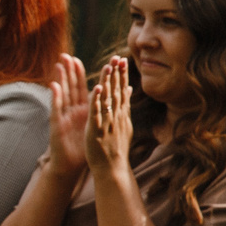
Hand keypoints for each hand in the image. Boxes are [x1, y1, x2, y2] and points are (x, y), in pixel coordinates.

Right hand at [46, 54, 92, 179]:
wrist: (70, 165)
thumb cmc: (83, 148)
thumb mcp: (93, 127)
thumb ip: (98, 113)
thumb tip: (108, 102)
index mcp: (82, 110)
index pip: (82, 88)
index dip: (81, 74)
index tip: (79, 59)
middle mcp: (72, 111)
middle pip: (71, 87)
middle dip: (69, 71)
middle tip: (67, 55)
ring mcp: (63, 116)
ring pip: (62, 94)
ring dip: (61, 79)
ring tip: (60, 64)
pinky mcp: (56, 124)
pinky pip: (56, 108)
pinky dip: (55, 97)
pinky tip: (54, 85)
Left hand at [87, 55, 133, 171]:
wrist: (112, 168)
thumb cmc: (115, 146)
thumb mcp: (123, 124)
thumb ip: (124, 106)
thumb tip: (128, 89)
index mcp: (120, 114)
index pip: (122, 91)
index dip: (122, 75)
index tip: (122, 60)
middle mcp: (116, 117)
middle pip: (117, 92)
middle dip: (117, 74)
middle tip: (117, 57)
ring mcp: (107, 123)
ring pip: (107, 99)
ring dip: (108, 82)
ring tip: (108, 66)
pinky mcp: (96, 130)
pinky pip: (96, 112)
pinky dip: (97, 100)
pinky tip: (96, 88)